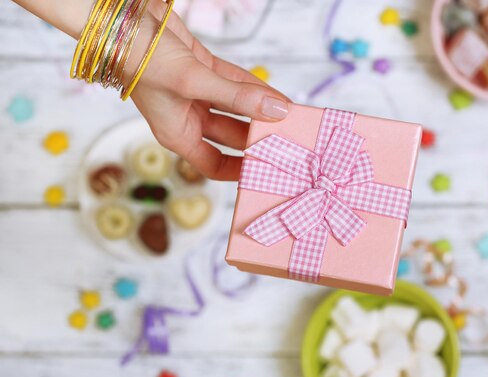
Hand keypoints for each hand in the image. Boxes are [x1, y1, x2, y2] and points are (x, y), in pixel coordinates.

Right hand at [130, 6, 289, 179]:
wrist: (122, 19)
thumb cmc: (140, 58)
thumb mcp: (193, 83)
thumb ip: (237, 97)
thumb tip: (276, 110)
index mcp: (178, 134)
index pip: (215, 164)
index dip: (240, 170)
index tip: (267, 170)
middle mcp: (187, 117)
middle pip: (232, 136)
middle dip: (258, 136)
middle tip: (288, 138)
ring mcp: (197, 93)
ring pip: (237, 108)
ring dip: (261, 111)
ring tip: (289, 116)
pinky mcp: (203, 69)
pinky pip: (235, 83)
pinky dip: (254, 88)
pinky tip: (275, 94)